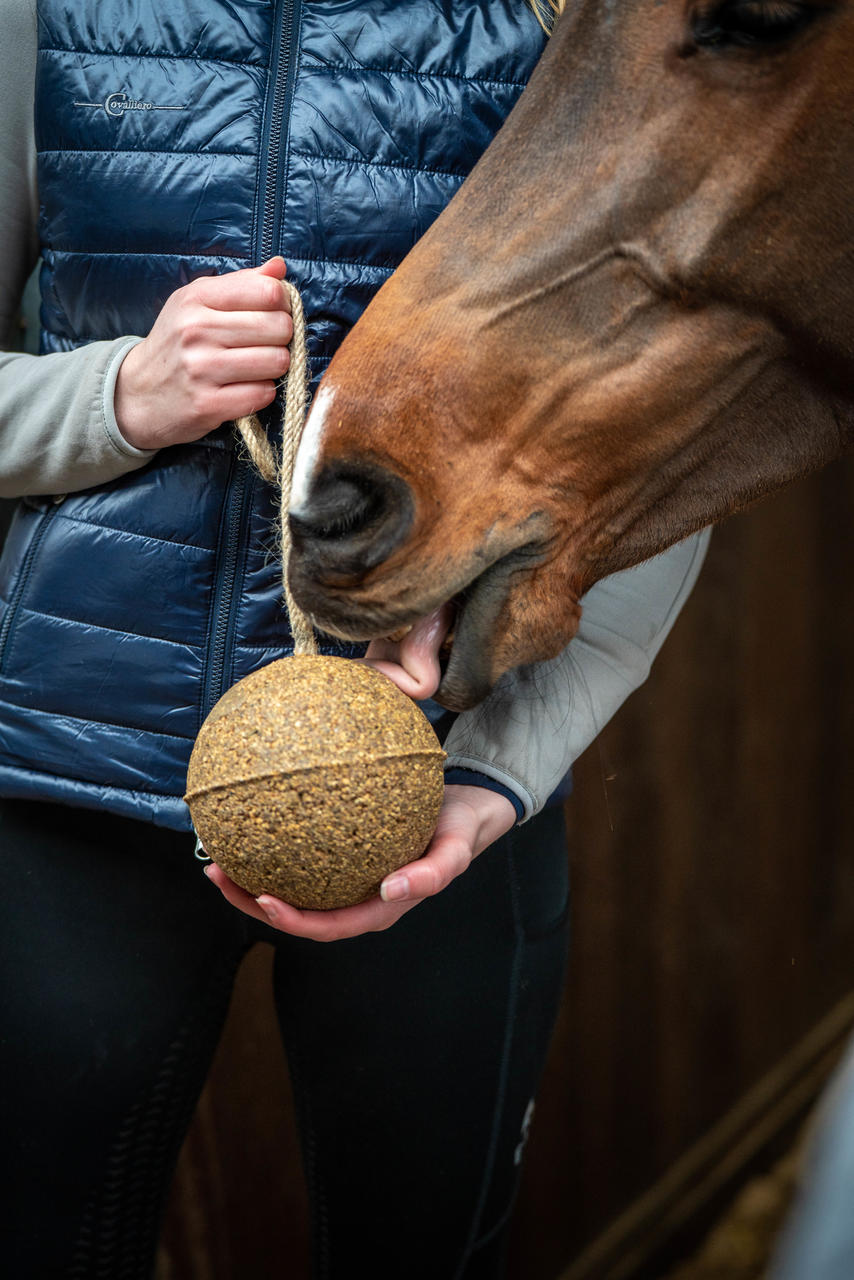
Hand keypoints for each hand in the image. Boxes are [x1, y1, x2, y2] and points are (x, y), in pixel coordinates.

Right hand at [115, 256, 292, 449]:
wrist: (138, 394)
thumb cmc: (177, 344)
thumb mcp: (197, 303)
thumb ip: (241, 284)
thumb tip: (279, 267)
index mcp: (197, 298)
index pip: (268, 292)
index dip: (282, 305)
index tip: (271, 315)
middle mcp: (197, 330)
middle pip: (279, 327)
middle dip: (281, 338)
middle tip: (263, 345)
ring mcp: (201, 369)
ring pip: (277, 361)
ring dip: (274, 368)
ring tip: (254, 368)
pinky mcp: (208, 404)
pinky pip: (263, 394)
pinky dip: (261, 393)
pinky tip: (243, 389)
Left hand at [204, 783, 516, 940]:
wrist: (468, 808)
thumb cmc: (460, 829)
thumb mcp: (457, 849)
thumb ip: (433, 874)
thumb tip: (391, 888)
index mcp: (379, 909)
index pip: (327, 927)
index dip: (291, 920)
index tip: (262, 897)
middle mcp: (356, 901)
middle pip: (297, 915)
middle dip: (251, 902)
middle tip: (217, 874)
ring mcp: (346, 883)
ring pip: (292, 891)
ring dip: (251, 882)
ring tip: (217, 857)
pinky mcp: (341, 860)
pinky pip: (301, 862)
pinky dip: (273, 853)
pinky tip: (250, 830)